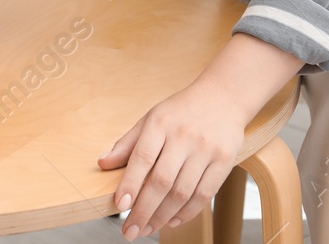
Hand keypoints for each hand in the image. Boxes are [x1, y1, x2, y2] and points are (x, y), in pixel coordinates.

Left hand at [97, 79, 247, 239]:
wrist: (223, 97)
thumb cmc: (181, 111)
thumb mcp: (151, 118)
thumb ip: (128, 143)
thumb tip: (103, 164)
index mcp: (161, 123)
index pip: (143, 157)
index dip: (130, 184)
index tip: (120, 205)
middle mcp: (184, 136)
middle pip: (162, 181)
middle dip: (144, 211)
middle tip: (130, 231)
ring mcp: (206, 149)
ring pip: (183, 192)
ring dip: (163, 216)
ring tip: (147, 228)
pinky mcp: (225, 160)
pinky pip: (204, 194)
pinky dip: (187, 213)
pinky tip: (172, 221)